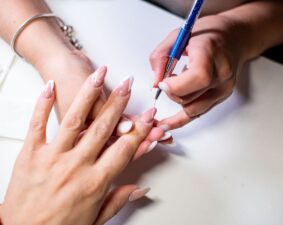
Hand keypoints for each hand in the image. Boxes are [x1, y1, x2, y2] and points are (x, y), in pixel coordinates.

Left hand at [0, 69, 155, 224]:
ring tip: (99, 76)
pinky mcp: (31, 154)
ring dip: (89, 95)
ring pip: (75, 120)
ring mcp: (53, 157)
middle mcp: (76, 166)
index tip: (149, 117)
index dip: (140, 130)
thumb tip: (139, 189)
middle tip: (128, 85)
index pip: (124, 149)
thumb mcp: (96, 219)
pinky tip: (51, 86)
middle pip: (104, 128)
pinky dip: (43, 103)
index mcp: (95, 183)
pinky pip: (37, 124)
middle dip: (119, 103)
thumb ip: (118, 200)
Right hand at [36, 50, 171, 145]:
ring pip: (122, 134)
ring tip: (161, 130)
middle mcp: (89, 137)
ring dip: (142, 131)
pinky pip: (121, 123)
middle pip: (120, 142)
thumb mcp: (83, 97)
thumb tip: (127, 129)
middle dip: (143, 138)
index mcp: (79, 139)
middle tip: (162, 133)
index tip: (152, 134)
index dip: (134, 140)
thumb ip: (104, 116)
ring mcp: (97, 127)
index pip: (112, 145)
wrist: (59, 62)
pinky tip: (149, 123)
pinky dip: (135, 122)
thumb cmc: (68, 79)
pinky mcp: (103, 117)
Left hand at [150, 15, 247, 129]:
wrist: (233, 37)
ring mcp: (224, 88)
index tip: (162, 82)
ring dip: (177, 100)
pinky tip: (166, 124)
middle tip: (166, 79)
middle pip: (192, 97)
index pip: (199, 77)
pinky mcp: (221, 97)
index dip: (176, 85)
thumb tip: (154, 83)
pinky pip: (198, 114)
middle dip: (172, 92)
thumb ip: (161, 57)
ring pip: (193, 109)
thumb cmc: (206, 33)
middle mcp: (222, 73)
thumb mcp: (177, 35)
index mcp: (211, 53)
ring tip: (175, 84)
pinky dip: (180, 120)